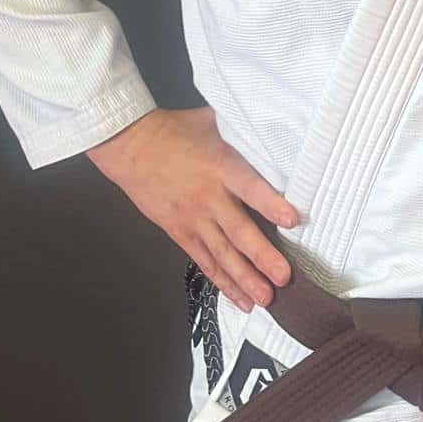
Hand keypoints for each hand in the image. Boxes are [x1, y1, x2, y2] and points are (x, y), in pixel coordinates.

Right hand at [85, 108, 300, 314]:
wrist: (130, 146)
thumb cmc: (174, 130)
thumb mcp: (212, 121)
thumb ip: (242, 131)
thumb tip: (274, 127)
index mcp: (220, 166)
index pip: (249, 187)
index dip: (271, 203)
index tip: (292, 220)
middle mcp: (208, 197)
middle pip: (238, 231)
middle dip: (262, 257)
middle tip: (284, 278)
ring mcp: (192, 218)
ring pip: (222, 254)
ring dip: (245, 279)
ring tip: (266, 299)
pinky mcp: (178, 232)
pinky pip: (204, 260)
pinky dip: (221, 280)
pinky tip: (239, 298)